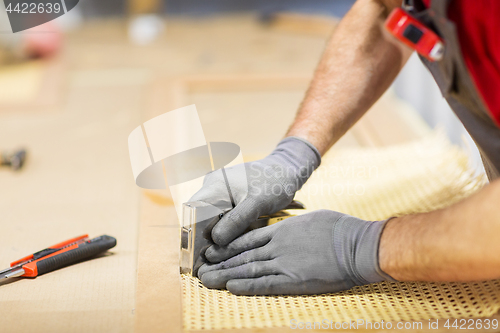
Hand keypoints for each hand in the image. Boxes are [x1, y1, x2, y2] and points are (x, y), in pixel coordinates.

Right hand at [189, 137, 319, 245]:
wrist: (287, 171)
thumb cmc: (275, 183)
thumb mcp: (258, 202)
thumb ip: (237, 220)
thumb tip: (216, 240)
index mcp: (214, 184)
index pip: (192, 211)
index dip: (191, 232)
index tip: (198, 254)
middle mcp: (212, 187)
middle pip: (198, 217)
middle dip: (203, 238)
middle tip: (210, 260)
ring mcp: (219, 192)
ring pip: (209, 218)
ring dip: (214, 236)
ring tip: (219, 256)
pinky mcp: (228, 199)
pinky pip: (220, 217)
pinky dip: (224, 230)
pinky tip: (230, 244)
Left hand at [198, 210, 394, 294]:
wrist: (355, 244)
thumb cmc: (339, 229)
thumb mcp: (312, 220)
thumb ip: (295, 226)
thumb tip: (292, 229)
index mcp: (282, 229)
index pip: (248, 238)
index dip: (229, 245)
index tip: (213, 250)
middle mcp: (277, 245)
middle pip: (242, 254)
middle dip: (220, 262)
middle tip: (201, 269)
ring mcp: (284, 262)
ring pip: (248, 268)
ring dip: (226, 275)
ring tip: (207, 280)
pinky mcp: (293, 279)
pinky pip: (265, 283)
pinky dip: (247, 285)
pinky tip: (231, 287)